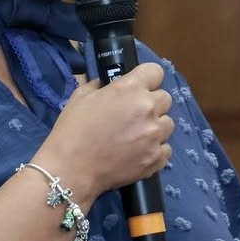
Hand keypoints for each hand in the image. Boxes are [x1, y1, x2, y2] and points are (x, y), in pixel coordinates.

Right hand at [34, 62, 173, 202]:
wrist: (71, 168)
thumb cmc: (73, 129)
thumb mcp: (81, 96)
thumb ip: (101, 85)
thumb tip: (110, 85)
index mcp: (129, 89)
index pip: (155, 72)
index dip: (147, 79)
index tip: (140, 87)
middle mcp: (148, 108)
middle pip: (165, 98)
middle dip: (152, 103)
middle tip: (134, 114)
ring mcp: (154, 135)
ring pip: (168, 123)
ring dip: (155, 126)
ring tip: (137, 135)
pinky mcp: (156, 158)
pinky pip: (166, 148)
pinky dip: (155, 149)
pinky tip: (138, 152)